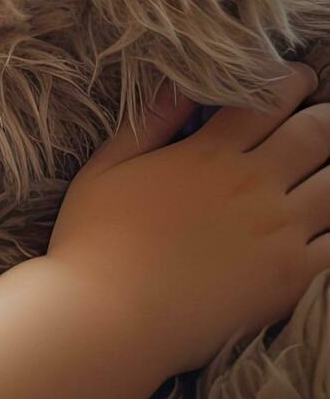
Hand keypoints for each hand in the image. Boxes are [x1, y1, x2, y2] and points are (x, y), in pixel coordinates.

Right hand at [43, 62, 329, 374]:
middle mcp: (253, 186)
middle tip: (324, 120)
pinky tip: (329, 223)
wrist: (104, 318)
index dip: (292, 82)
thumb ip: (147, 122)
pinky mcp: (293, 276)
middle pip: (318, 133)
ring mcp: (279, 231)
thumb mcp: (105, 169)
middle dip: (327, 118)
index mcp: (209, 156)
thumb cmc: (92, 243)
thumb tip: (181, 84)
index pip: (268, 101)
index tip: (298, 80)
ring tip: (327, 170)